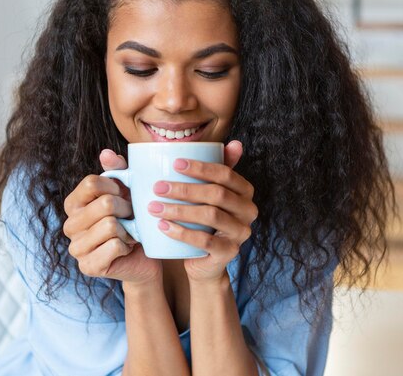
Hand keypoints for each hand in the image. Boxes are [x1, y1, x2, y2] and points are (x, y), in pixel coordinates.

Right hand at [63, 149, 162, 285]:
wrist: (144, 256)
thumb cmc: (132, 220)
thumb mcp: (127, 191)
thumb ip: (117, 170)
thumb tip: (106, 153)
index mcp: (74, 203)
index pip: (91, 182)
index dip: (115, 185)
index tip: (125, 193)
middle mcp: (70, 225)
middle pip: (105, 204)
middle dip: (127, 209)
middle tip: (131, 217)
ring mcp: (76, 248)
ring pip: (110, 226)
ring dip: (128, 229)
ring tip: (129, 232)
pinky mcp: (88, 267)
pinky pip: (114, 246)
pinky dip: (127, 245)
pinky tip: (127, 247)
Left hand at [147, 140, 257, 283]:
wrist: (203, 259)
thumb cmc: (202, 220)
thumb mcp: (207, 194)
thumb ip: (214, 168)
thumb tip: (235, 142)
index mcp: (244, 191)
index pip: (226, 174)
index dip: (201, 167)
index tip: (174, 163)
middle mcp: (248, 211)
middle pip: (216, 194)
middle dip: (184, 189)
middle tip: (158, 187)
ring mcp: (241, 233)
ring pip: (210, 215)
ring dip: (179, 210)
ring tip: (154, 207)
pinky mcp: (229, 252)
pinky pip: (205, 240)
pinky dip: (182, 232)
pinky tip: (163, 227)